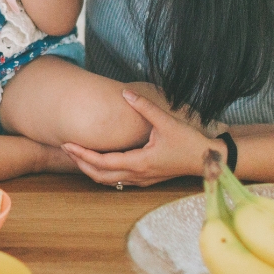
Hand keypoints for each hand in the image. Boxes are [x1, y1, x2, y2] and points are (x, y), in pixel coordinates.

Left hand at [63, 90, 220, 186]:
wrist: (209, 160)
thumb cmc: (189, 142)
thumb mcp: (166, 122)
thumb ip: (144, 107)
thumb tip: (125, 93)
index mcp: (140, 162)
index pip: (103, 162)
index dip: (83, 154)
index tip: (67, 144)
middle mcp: (138, 175)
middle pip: (100, 175)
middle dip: (80, 163)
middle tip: (64, 147)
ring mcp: (142, 180)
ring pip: (108, 180)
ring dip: (90, 169)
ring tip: (76, 154)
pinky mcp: (146, 179)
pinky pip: (118, 179)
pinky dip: (103, 172)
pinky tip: (97, 159)